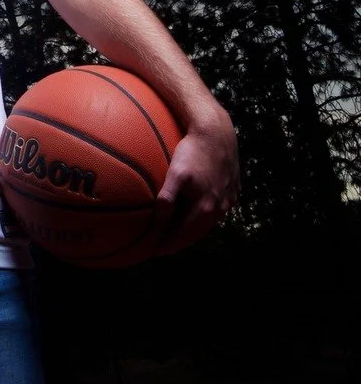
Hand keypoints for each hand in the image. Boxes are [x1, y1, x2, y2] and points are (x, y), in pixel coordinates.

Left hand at [154, 108, 239, 254]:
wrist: (217, 133)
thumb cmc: (193, 152)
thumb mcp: (177, 174)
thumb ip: (168, 198)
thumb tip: (157, 219)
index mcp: (205, 209)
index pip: (184, 236)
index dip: (168, 244)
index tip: (153, 250)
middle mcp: (219, 209)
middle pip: (196, 233)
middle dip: (178, 241)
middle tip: (161, 246)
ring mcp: (227, 201)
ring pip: (206, 223)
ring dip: (190, 229)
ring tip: (175, 232)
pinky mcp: (231, 191)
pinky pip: (214, 209)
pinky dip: (200, 215)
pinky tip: (192, 210)